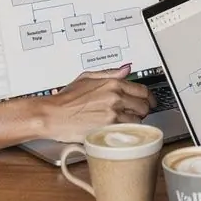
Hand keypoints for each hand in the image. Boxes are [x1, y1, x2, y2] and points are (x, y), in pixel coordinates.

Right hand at [38, 65, 152, 141]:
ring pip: (137, 121)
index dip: (148, 98)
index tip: (148, 101)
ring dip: (133, 122)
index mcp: (112, 83)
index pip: (142, 90)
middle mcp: (115, 98)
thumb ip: (110, 73)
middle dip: (142, 110)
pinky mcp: (108, 129)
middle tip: (136, 113)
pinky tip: (118, 130)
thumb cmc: (66, 99)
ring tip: (123, 122)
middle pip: (144, 106)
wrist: (52, 115)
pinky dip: (125, 131)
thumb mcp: (87, 77)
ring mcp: (113, 114)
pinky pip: (127, 131)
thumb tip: (126, 69)